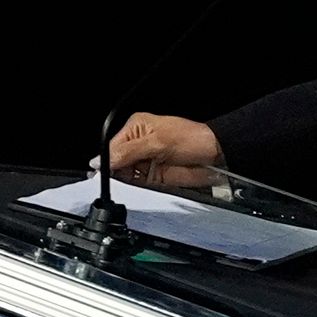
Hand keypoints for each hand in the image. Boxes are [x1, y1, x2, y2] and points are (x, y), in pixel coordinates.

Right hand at [104, 111, 223, 190]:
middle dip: (115, 172)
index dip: (107, 161)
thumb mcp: (156, 143)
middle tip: (118, 178)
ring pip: (124, 175)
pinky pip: (136, 184)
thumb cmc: (192, 139)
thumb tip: (101, 161)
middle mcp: (138, 144)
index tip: (104, 172)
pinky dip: (135, 188)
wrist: (215, 155)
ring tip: (133, 181)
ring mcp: (145, 161)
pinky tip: (138, 187)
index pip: (112, 147)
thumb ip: (127, 153)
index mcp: (135, 128)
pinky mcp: (153, 176)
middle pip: (115, 162)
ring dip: (125, 181)